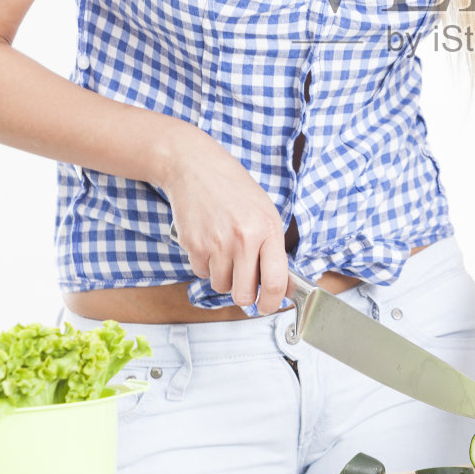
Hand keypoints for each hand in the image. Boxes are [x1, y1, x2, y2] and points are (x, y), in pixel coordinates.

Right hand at [161, 125, 288, 312]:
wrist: (195, 167)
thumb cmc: (233, 188)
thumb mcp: (265, 211)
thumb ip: (272, 247)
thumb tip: (281, 285)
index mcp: (267, 229)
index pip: (276, 282)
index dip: (273, 303)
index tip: (269, 306)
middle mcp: (244, 238)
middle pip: (244, 295)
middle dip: (244, 294)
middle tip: (243, 281)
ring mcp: (217, 243)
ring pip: (221, 286)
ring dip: (223, 276)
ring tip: (224, 249)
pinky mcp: (193, 245)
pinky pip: (201, 273)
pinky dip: (205, 264)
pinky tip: (208, 241)